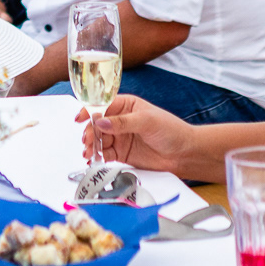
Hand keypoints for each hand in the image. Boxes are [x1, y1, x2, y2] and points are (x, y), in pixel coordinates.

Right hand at [76, 95, 196, 171]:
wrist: (184, 154)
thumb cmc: (171, 131)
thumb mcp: (147, 121)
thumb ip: (122, 122)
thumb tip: (100, 122)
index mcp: (126, 106)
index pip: (102, 105)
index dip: (89, 111)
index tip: (80, 119)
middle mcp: (119, 120)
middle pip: (96, 124)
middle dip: (89, 132)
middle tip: (87, 142)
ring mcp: (119, 137)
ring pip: (98, 140)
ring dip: (91, 146)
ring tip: (88, 154)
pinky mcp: (121, 153)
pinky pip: (104, 154)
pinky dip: (97, 157)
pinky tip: (94, 160)